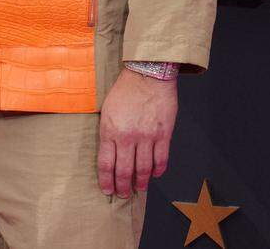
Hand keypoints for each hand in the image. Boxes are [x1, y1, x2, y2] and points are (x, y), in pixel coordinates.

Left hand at [97, 67, 177, 197]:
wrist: (148, 74)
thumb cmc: (125, 90)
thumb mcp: (108, 110)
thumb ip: (108, 133)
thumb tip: (110, 154)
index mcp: (110, 131)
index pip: (106, 165)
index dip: (106, 181)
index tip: (108, 190)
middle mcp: (127, 137)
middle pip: (124, 171)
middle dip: (123, 187)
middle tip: (123, 194)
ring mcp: (146, 136)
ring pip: (143, 169)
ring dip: (141, 183)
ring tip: (139, 188)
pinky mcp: (163, 134)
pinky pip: (161, 159)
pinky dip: (158, 170)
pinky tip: (155, 174)